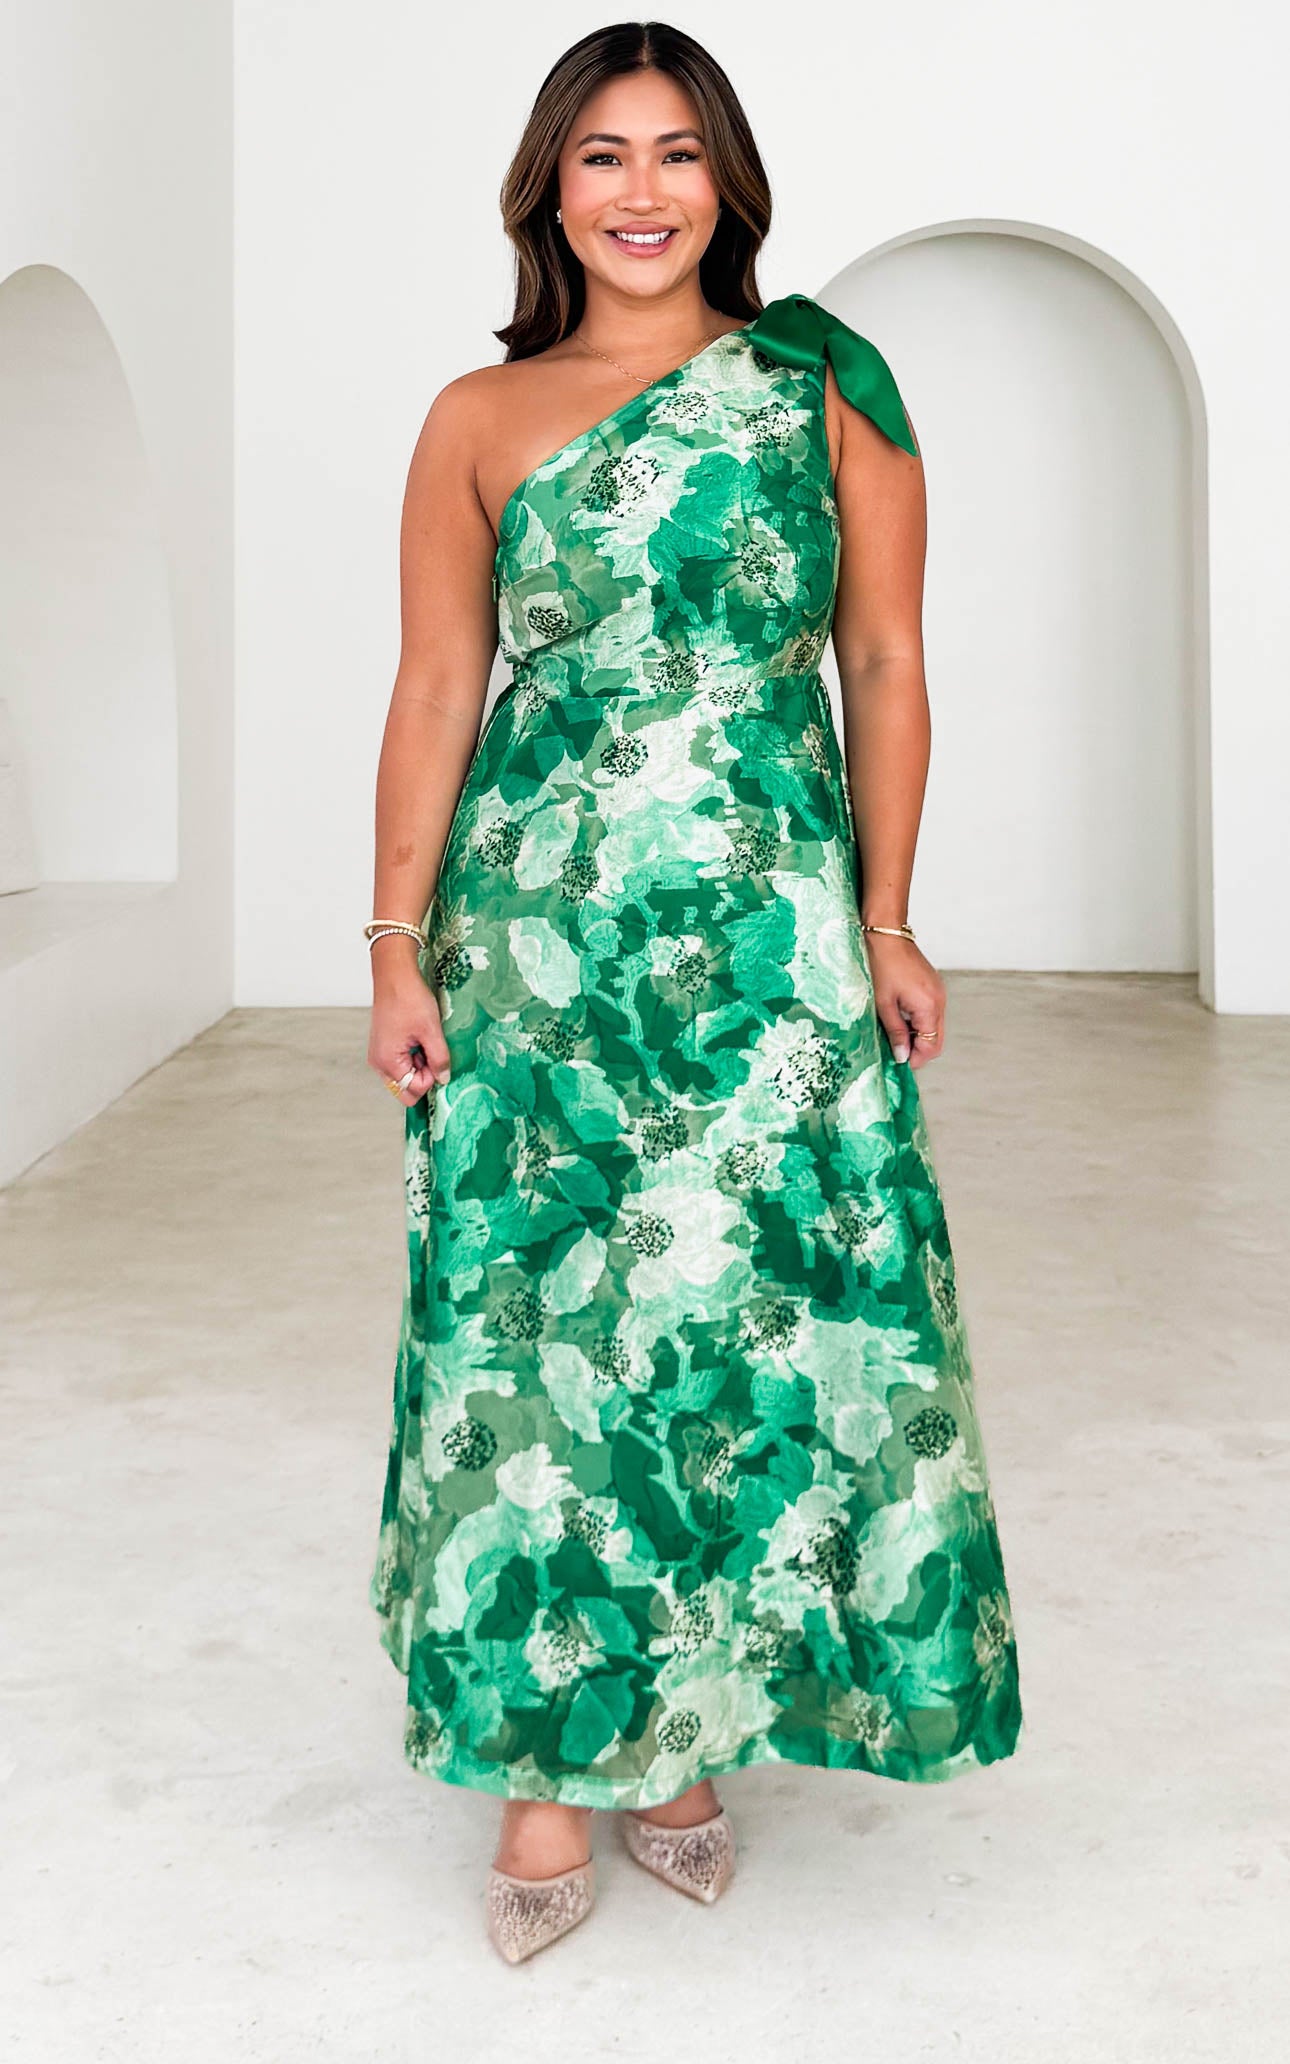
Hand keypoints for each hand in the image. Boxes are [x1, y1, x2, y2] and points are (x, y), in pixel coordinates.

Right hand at [367, 964, 450, 1104]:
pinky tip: (417, 1039)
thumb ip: (439, 1059)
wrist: (395, 976)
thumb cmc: (409, 998)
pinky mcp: (382, 1047)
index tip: (437, 1058)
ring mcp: (379, 1055)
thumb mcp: (432, 1031)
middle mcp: (378, 1063)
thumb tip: (444, 1078)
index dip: (431, 1078)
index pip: (413, 1090)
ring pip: (403, 1077)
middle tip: (432, 1054)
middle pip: (404, 1089)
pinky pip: (399, 1064)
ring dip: (418, 1066)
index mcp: (388, 1062)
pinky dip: (412, 1057)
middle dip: (422, 1077)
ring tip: (424, 1041)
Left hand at [862, 932, 945, 1069]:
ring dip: (918, 1035)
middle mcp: (939, 1001)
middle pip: (936, 1039)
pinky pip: (930, 1012)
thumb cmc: (881, 965)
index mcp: (929, 1007)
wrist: (886, 934)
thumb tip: (902, 1056)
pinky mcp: (933, 986)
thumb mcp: (883, 1004)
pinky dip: (918, 1021)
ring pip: (934, 1027)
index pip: (931, 1046)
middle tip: (896, 1052)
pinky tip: (900, 1018)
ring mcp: (938, 993)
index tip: (898, 1062)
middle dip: (918, 1049)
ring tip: (894, 1034)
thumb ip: (895, 1032)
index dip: (916, 1058)